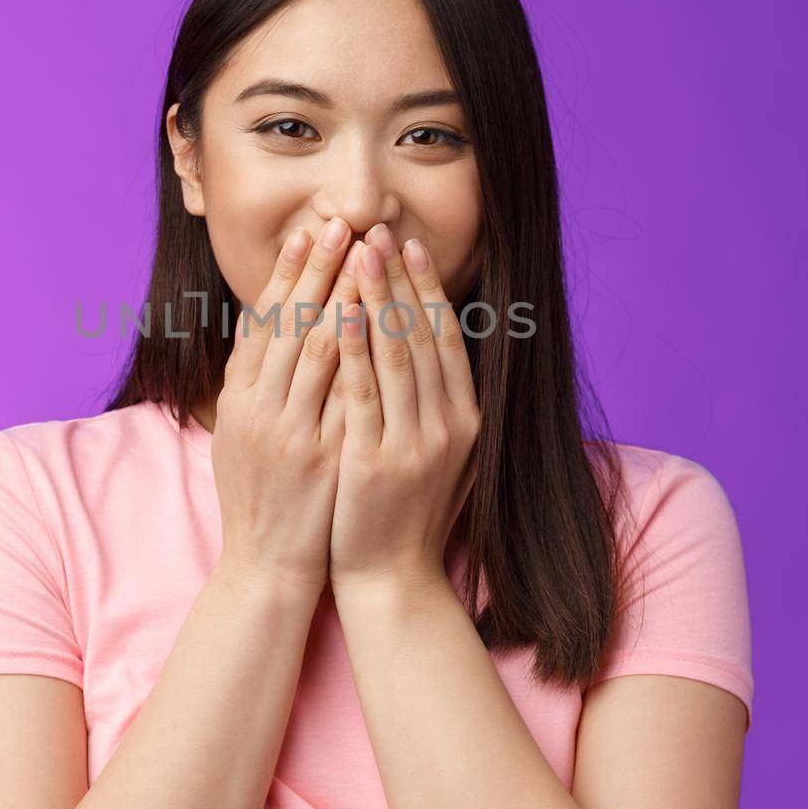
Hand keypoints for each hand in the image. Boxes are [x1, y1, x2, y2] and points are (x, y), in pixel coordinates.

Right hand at [210, 216, 361, 595]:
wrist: (268, 564)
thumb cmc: (260, 493)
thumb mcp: (238, 429)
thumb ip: (251, 375)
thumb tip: (263, 315)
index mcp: (237, 398)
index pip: (263, 321)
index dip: (287, 274)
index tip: (310, 233)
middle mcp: (257, 408)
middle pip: (289, 323)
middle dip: (318, 270)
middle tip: (341, 224)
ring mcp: (289, 431)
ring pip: (316, 347)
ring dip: (342, 296)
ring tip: (365, 255)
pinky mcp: (320, 456)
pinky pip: (343, 392)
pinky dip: (357, 351)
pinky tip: (375, 317)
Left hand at [327, 224, 481, 592]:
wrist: (390, 578)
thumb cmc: (405, 512)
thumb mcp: (440, 454)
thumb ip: (440, 403)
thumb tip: (434, 344)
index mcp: (466, 419)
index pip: (448, 337)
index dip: (428, 288)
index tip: (411, 245)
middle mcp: (449, 425)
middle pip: (423, 335)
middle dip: (400, 278)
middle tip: (380, 230)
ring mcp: (416, 443)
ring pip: (396, 353)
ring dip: (376, 297)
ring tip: (359, 252)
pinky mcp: (378, 461)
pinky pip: (364, 391)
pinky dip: (353, 347)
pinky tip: (341, 310)